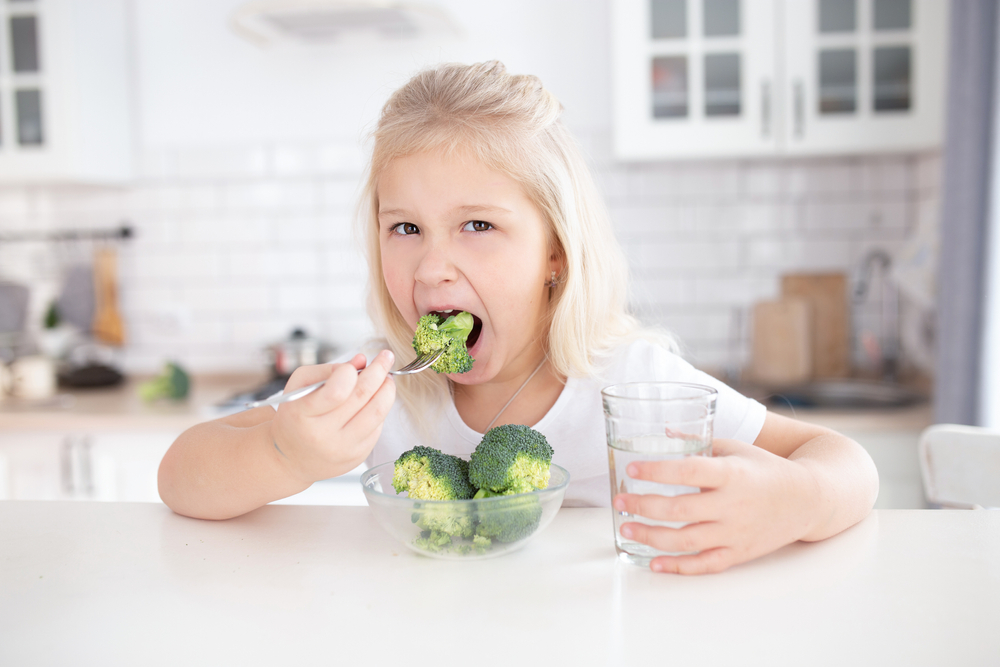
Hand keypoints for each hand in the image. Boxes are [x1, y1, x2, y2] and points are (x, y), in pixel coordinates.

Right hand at [270, 351, 395, 484]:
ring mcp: (342, 448)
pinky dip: (380, 409)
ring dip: (387, 390)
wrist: (292, 457)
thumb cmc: (297, 415)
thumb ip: (329, 369)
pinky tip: (375, 401)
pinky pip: (378, 427)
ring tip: (387, 378)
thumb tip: (362, 361)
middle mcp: (322, 435)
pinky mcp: (358, 456)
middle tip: (386, 357)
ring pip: (377, 413)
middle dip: (378, 372)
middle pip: (361, 397)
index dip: (352, 372)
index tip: (362, 360)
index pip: (336, 392)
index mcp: (302, 414)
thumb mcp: (300, 385)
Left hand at [612, 438, 819, 574]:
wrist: (807, 500)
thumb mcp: (734, 448)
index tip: (632, 470)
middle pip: (680, 509)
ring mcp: (735, 531)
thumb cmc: (765, 469)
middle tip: (619, 502)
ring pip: (686, 540)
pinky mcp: (739, 552)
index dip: (657, 471)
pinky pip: (705, 564)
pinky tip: (654, 563)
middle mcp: (732, 504)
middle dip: (644, 506)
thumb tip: (662, 431)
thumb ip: (698, 442)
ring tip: (627, 529)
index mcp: (731, 473)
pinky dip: (678, 567)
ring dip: (652, 537)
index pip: (688, 471)